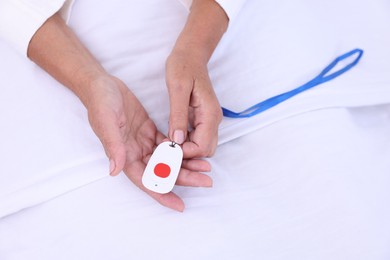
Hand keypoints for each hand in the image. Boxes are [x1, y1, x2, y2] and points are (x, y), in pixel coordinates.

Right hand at [86, 76, 211, 211]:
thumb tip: (115, 170)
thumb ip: (113, 146)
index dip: (162, 194)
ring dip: (186, 164)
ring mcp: (143, 143)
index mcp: (125, 156)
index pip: (146, 181)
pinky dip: (181, 148)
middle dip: (184, 178)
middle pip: (162, 172)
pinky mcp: (149, 131)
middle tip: (205, 181)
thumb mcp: (106, 122)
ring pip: (168, 159)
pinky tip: (194, 150)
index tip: (180, 204)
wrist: (101, 85)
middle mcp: (135, 153)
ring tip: (205, 167)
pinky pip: (168, 144)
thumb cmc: (100, 103)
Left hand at [166, 50, 221, 158]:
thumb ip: (178, 115)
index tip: (166, 149)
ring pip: (201, 146)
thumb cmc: (183, 66)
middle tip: (166, 149)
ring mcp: (209, 120)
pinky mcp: (202, 119)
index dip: (185, 153)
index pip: (202, 147)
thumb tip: (177, 140)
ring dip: (186, 150)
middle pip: (205, 151)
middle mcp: (213, 120)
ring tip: (166, 144)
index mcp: (210, 114)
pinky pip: (196, 138)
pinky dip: (185, 142)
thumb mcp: (177, 89)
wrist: (191, 54)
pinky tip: (171, 137)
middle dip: (186, 155)